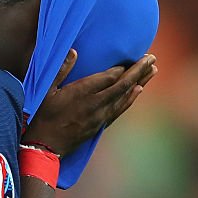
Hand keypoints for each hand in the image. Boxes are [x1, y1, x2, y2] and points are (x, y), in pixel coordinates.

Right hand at [23, 49, 157, 156]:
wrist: (46, 146)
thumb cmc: (43, 115)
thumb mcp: (47, 89)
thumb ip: (61, 69)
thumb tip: (73, 51)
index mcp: (82, 92)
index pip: (109, 77)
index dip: (122, 67)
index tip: (132, 56)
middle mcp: (95, 104)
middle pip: (122, 84)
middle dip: (138, 70)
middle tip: (152, 57)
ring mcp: (100, 116)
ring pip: (125, 96)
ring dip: (141, 82)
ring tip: (153, 70)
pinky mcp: (101, 124)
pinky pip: (120, 109)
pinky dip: (131, 99)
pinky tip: (139, 90)